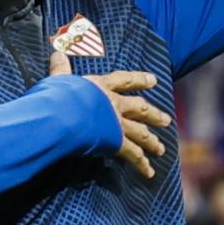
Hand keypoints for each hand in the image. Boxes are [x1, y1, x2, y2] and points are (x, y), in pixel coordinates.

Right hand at [48, 50, 168, 178]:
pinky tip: (150, 172)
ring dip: (152, 141)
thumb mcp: (58, 80)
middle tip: (166, 120)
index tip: (154, 80)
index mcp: (102, 87)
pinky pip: (132, 155)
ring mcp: (117, 124)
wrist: (63, 115)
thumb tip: (56, 51)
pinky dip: (142, 164)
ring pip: (141, 133)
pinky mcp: (116, 142)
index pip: (125, 80)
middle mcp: (114, 104)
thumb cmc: (57, 97)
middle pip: (140, 109)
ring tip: (161, 149)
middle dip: (153, 115)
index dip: (140, 79)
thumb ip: (60, 69)